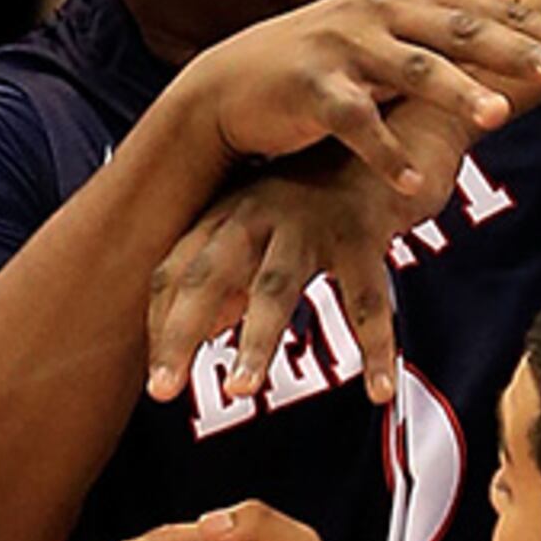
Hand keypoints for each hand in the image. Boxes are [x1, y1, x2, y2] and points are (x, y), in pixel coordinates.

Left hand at [142, 153, 411, 405]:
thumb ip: (225, 280)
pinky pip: (367, 301)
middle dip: (180, 334)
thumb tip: (196, 336)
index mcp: (227, 217)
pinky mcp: (361, 237)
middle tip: (161, 391)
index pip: (174, 273)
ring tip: (240, 390)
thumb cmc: (312, 203)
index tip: (156, 381)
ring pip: (275, 288)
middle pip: (206, 277)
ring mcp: (310, 225)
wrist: (384, 147)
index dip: (160, 325)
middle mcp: (259, 217)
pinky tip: (381, 392)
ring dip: (255, 341)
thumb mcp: (259, 231)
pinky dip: (377, 348)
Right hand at [172, 0, 540, 202]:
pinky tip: (416, 180)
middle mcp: (383, 9)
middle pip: (464, 33)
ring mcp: (345, 45)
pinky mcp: (311, 88)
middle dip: (519, 52)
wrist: (235, 85)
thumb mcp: (393, 25)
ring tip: (498, 116)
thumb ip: (455, 11)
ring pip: (411, 70)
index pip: (500, 15)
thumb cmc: (329, 59)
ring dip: (455, 92)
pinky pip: (355, 122)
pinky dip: (384, 151)